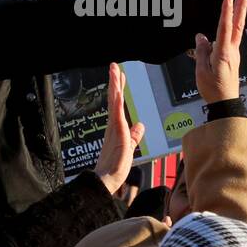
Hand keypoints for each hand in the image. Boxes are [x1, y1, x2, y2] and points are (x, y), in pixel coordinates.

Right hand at [94, 62, 145, 193]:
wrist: (106, 180)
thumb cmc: (115, 166)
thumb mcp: (130, 146)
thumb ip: (135, 135)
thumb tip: (140, 125)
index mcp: (116, 127)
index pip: (118, 104)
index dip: (119, 89)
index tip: (120, 75)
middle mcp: (113, 125)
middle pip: (114, 99)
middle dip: (115, 82)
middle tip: (114, 66)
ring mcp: (114, 129)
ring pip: (114, 103)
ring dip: (115, 86)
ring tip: (114, 71)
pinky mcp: (117, 135)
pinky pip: (117, 115)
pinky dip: (117, 103)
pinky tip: (117, 92)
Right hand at [194, 0, 246, 104]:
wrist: (225, 103)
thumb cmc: (213, 89)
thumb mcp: (201, 71)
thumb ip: (201, 52)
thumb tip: (201, 37)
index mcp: (223, 53)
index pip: (225, 28)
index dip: (226, 12)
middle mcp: (232, 50)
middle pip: (239, 25)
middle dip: (242, 6)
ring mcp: (234, 53)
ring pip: (238, 29)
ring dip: (240, 13)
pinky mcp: (233, 56)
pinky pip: (234, 37)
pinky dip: (234, 25)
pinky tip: (231, 21)